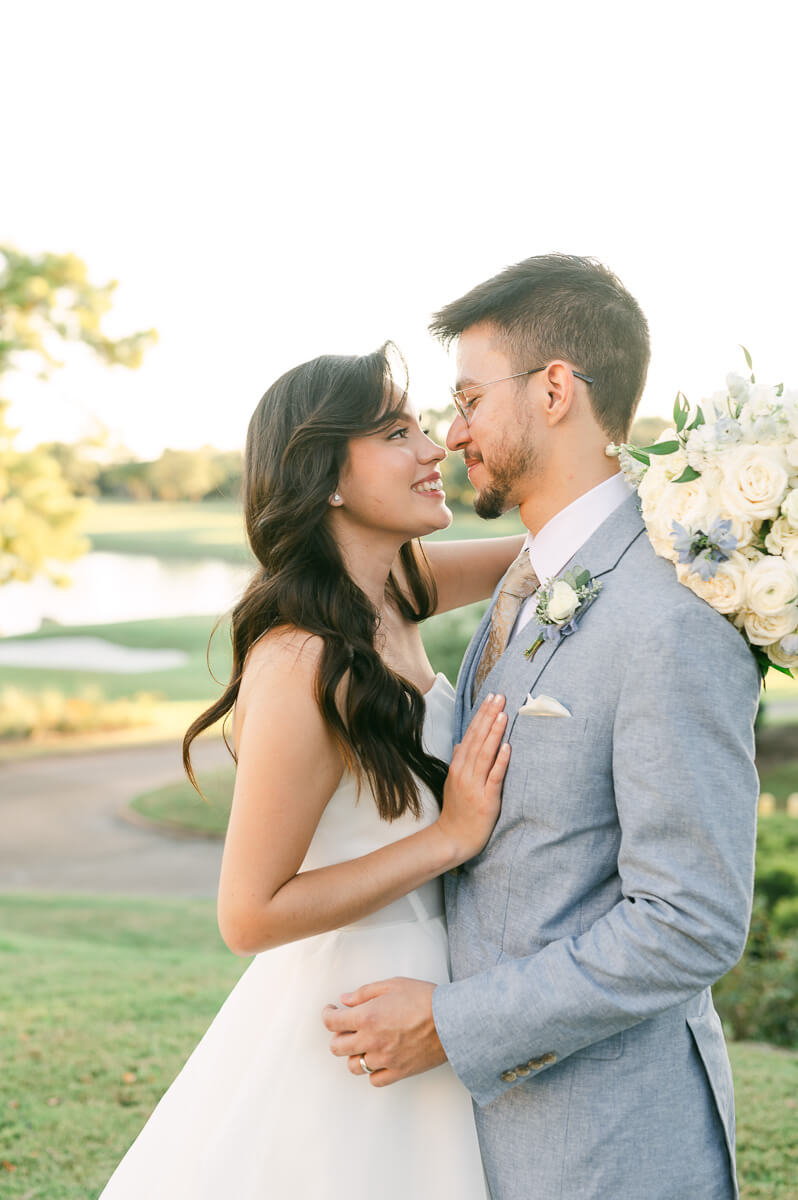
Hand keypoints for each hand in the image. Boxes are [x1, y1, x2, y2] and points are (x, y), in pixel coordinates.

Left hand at [322, 977, 444, 1085]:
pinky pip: (375, 1079)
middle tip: (346, 1027)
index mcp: (367, 1017)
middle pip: (337, 1047)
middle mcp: (371, 1041)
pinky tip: (378, 1058)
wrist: (452, 1020)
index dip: (327, 1015)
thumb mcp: (392, 984)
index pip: (332, 1023)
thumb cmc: (424, 998)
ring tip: (363, 1043)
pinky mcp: (398, 1071)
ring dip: (353, 1054)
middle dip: (337, 1035)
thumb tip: (344, 1000)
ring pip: (353, 1066)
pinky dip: (372, 1071)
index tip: (331, 1010)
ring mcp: (384, 1059)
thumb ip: (364, 993)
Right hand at [437, 693, 509, 862]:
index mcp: (458, 766)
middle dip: (489, 716)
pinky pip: (494, 777)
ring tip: (504, 714)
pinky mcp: (486, 799)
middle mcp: (464, 772)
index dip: (481, 716)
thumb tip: (460, 744)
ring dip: (494, 733)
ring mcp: (474, 785)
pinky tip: (507, 747)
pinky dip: (500, 761)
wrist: (453, 838)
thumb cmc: (456, 811)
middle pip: (478, 739)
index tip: (491, 698)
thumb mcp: (452, 783)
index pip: (471, 735)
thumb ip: (458, 762)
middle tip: (500, 697)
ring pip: (485, 754)